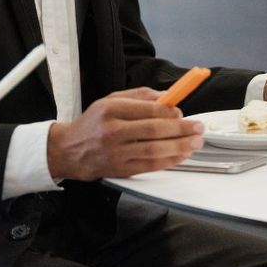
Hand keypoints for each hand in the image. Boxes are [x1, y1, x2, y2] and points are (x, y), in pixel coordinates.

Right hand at [46, 88, 202, 180]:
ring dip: (180, 146)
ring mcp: (115, 153)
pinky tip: (182, 155)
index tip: (183, 112)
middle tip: (198, 128)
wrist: (68, 151)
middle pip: (154, 130)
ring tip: (196, 142)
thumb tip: (168, 98)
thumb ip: (140, 96)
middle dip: (181, 129)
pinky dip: (169, 161)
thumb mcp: (111, 100)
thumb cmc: (94, 122)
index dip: (170, 112)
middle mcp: (112, 131)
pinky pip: (150, 166)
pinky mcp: (120, 170)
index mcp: (110, 110)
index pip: (147, 110)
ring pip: (154, 150)